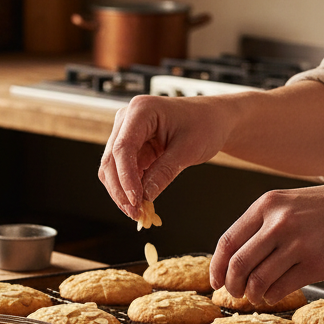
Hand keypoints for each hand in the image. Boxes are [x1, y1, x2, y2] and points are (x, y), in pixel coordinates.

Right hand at [99, 95, 231, 221]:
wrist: (212, 119)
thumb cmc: (205, 125)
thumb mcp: (189, 149)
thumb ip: (164, 172)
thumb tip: (144, 197)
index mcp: (141, 110)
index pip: (123, 148)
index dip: (125, 177)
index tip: (135, 200)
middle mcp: (127, 119)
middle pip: (111, 160)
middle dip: (121, 190)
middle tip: (136, 213)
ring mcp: (126, 133)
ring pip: (112, 169)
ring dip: (122, 192)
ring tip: (138, 212)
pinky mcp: (130, 147)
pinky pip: (122, 171)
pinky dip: (129, 188)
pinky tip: (140, 203)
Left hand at [210, 182, 323, 304]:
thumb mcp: (291, 204)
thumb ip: (263, 226)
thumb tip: (234, 259)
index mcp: (267, 205)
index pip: (227, 242)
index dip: (217, 267)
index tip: (215, 281)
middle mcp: (279, 223)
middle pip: (238, 264)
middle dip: (231, 285)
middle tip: (234, 294)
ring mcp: (298, 244)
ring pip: (257, 280)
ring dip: (252, 295)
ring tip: (256, 296)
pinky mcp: (317, 264)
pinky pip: (281, 288)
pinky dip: (272, 296)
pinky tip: (274, 295)